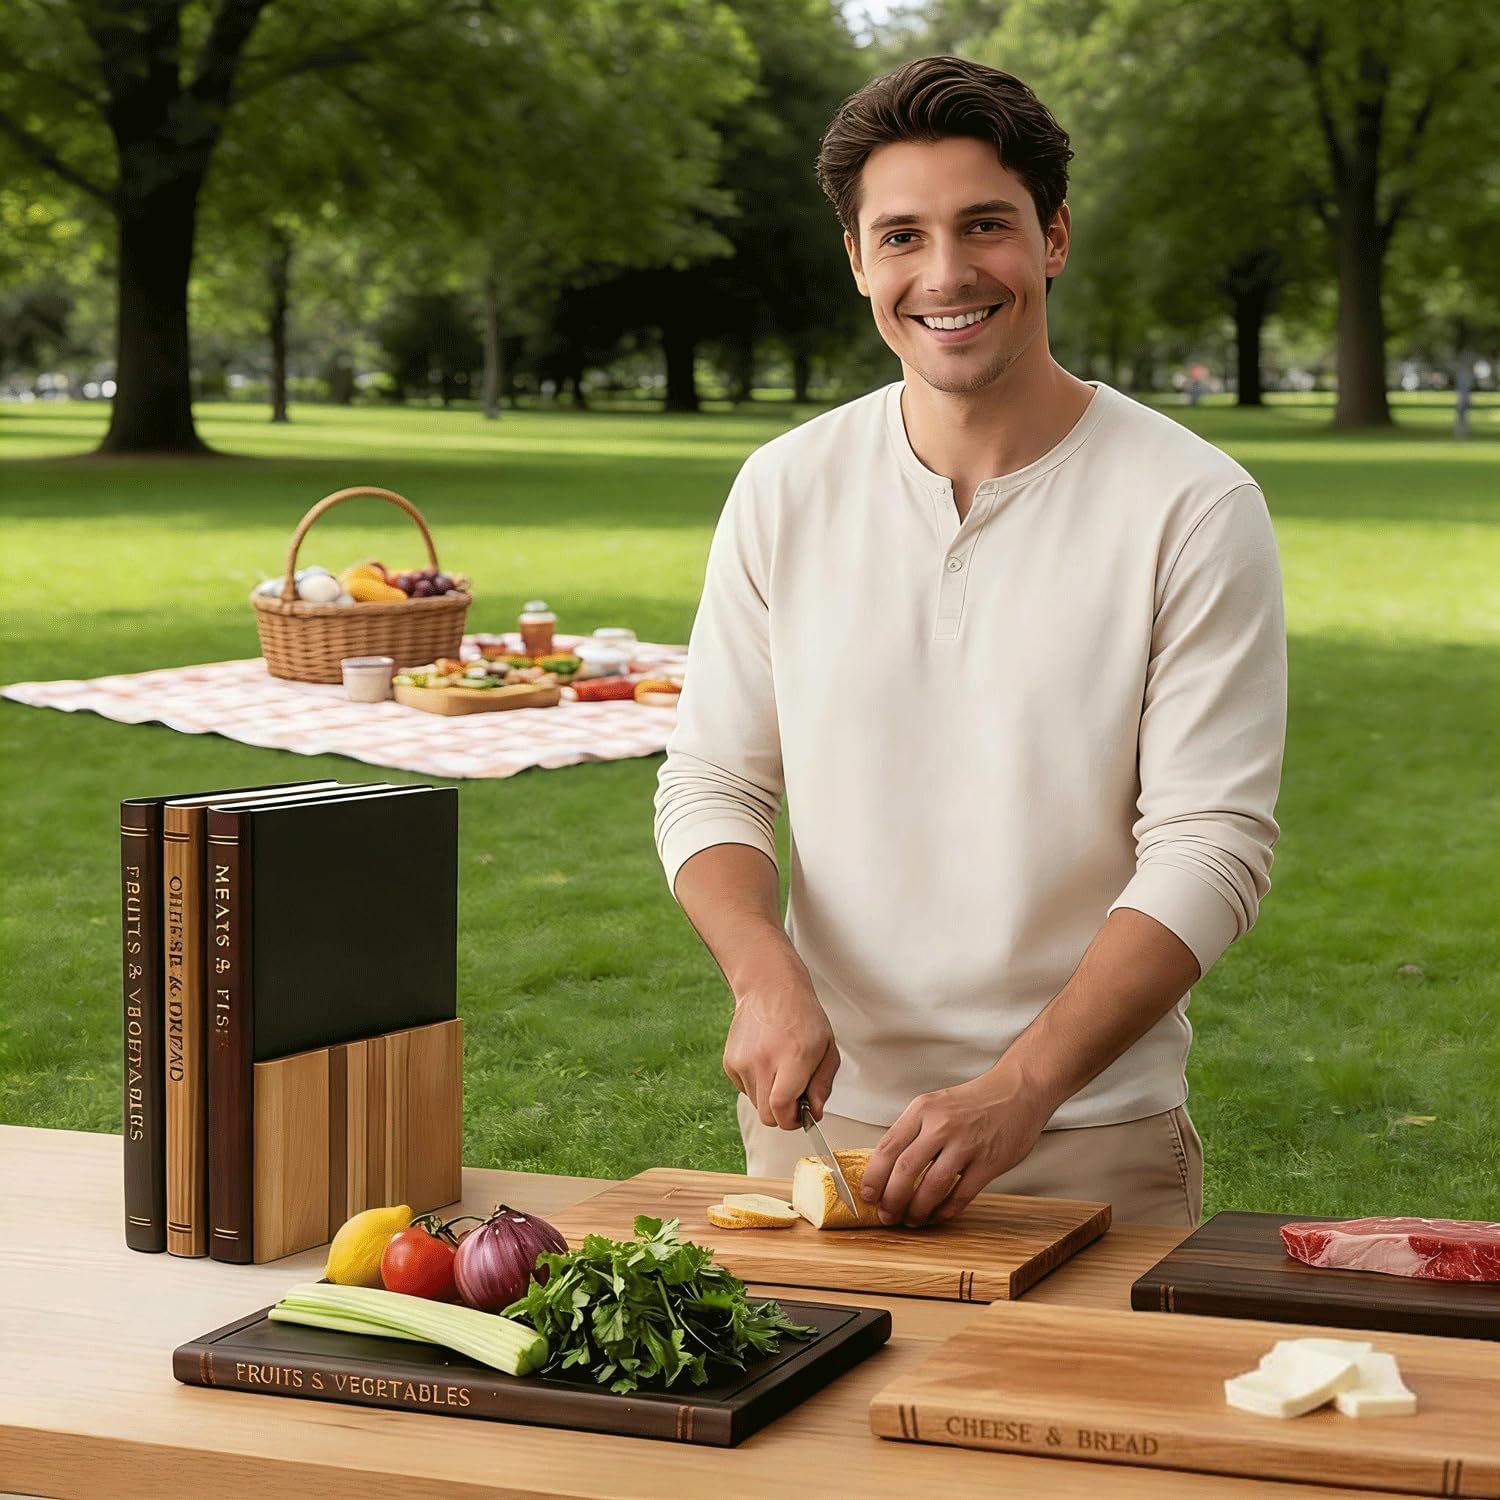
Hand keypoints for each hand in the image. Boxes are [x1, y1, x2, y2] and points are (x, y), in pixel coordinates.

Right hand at [722, 958, 838, 1129]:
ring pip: (756, 1103)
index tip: (801, 1116)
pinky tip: (765, 1061)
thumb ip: (823, 1084)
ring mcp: (743, 1061)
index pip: (781, 1108)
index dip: (792, 1120)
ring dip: (769, 1096)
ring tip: (780, 1070)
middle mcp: (763, 1061)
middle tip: (793, 1097)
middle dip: (782, 1114)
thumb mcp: (827, 1048)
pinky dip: (756, 1084)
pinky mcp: (730, 1061)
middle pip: (767, 1115)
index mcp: (792, 1058)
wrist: (769, 987)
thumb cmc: (802, 1016)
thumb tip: (815, 1113)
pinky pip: (744, 1088)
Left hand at [861, 1066, 1053, 1226]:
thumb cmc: (973, 1102)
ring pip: (932, 1186)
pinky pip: (962, 1194)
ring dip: (917, 1209)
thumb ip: (913, 1131)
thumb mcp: (935, 1104)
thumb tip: (887, 1169)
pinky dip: (946, 1210)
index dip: (874, 1176)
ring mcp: (967, 1143)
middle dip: (891, 1199)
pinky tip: (938, 1215)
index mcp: (923, 1109)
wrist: (1018, 1091)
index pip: (888, 1146)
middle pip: (905, 1169)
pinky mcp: (989, 1161)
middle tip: (886, 1215)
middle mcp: (942, 1124)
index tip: (867, 1195)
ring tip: (911, 1220)